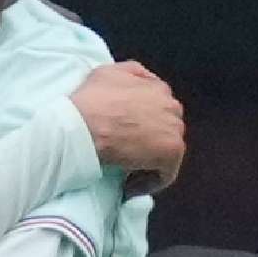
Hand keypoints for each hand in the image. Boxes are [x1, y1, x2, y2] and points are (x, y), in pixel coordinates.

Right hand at [69, 61, 185, 195]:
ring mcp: (174, 130)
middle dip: (148, 139)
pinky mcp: (170, 153)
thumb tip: (145, 80)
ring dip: (148, 160)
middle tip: (125, 150)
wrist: (83, 125)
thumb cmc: (90, 100)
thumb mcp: (107, 71)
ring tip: (125, 170)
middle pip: (165, 127)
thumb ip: (132, 73)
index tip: (126, 132)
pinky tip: (129, 185)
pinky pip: (164, 173)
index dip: (142, 121)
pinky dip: (148, 181)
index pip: (158, 107)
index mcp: (158, 88)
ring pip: (166, 150)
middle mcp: (172, 106)